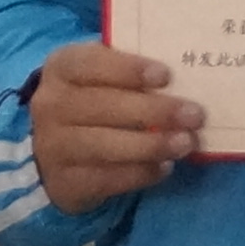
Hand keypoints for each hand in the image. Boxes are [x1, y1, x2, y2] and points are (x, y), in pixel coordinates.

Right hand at [27, 41, 198, 213]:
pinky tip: (165, 167)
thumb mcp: (107, 74)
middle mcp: (50, 106)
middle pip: (102, 107)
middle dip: (154, 111)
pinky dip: (138, 173)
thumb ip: (136, 70)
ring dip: (150, 145)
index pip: (89, 64)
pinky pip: (104, 179)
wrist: (58, 148)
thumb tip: (188, 70)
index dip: (128, 69)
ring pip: (103, 146)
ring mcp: (51, 147)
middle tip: (195, 115)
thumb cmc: (99, 96)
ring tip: (185, 143)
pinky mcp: (62, 181)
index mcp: (62, 68)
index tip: (166, 76)